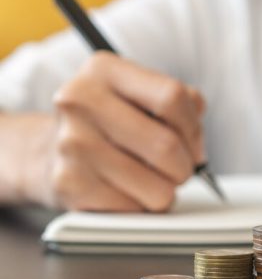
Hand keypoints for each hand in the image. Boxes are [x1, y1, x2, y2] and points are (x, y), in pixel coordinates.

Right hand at [38, 52, 205, 211]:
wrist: (47, 151)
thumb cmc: (110, 122)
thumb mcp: (140, 94)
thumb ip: (182, 103)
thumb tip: (197, 144)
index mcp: (104, 70)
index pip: (172, 98)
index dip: (193, 127)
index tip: (192, 141)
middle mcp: (80, 101)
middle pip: (166, 146)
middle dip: (185, 166)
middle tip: (179, 169)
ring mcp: (71, 144)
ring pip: (158, 187)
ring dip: (166, 191)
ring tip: (152, 180)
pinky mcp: (69, 184)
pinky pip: (134, 209)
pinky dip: (140, 205)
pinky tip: (126, 190)